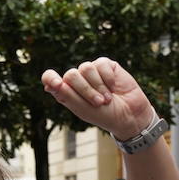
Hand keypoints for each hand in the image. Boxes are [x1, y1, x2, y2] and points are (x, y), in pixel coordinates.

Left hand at [41, 58, 156, 140]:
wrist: (129, 114)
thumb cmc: (103, 115)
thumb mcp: (83, 109)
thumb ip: (66, 96)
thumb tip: (49, 84)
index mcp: (66, 91)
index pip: (50, 78)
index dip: (50, 78)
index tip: (57, 84)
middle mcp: (77, 79)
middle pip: (70, 75)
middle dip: (85, 90)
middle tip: (98, 103)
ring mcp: (91, 71)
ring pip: (86, 68)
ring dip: (98, 86)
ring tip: (107, 99)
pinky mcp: (105, 65)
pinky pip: (101, 64)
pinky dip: (108, 78)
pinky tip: (113, 87)